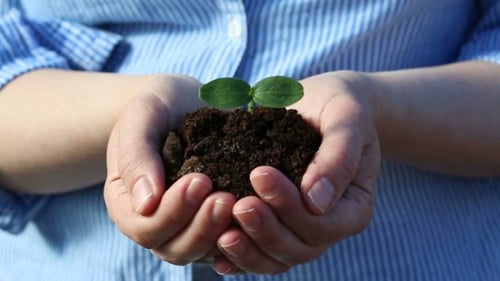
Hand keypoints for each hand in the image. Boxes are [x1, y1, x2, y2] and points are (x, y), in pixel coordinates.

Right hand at [104, 74, 235, 263]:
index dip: (172, 212)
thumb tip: (146, 204)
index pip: (145, 228)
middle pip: (175, 248)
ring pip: (202, 251)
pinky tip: (258, 209)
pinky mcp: (213, 221)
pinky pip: (226, 241)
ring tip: (242, 202)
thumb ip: (137, 156)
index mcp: (128, 203)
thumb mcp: (141, 118)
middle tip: (226, 197)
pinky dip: (242, 232)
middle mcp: (155, 222)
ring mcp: (185, 225)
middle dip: (202, 227)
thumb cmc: (157, 107)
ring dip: (221, 232)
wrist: (184, 103)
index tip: (200, 180)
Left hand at [212, 71, 380, 274]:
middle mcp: (328, 227)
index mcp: (352, 208)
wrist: (323, 106)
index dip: (290, 206)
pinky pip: (260, 251)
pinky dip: (239, 258)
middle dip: (266, 230)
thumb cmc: (340, 108)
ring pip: (277, 258)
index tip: (258, 173)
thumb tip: (317, 201)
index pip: (322, 224)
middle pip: (298, 248)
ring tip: (222, 234)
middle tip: (238, 204)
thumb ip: (338, 158)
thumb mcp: (347, 121)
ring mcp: (301, 231)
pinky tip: (215, 254)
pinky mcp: (278, 226)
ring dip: (249, 250)